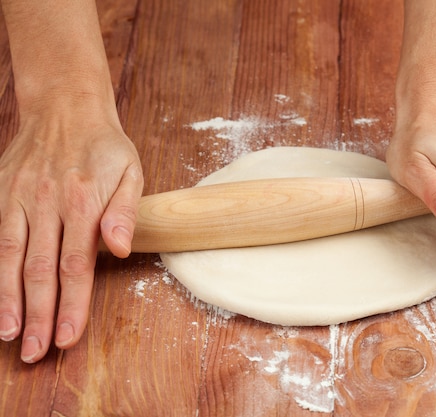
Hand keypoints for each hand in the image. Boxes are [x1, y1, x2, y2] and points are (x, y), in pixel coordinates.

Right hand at [0, 101, 142, 362]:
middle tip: (36, 351)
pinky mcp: (0, 193)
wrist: (64, 107)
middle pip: (40, 268)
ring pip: (8, 255)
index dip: (72, 303)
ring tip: (9, 333)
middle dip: (39, 313)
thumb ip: (124, 211)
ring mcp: (18, 197)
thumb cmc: (104, 146)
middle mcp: (45, 202)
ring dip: (6, 298)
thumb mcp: (130, 171)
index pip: (76, 264)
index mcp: (82, 201)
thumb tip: (119, 249)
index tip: (68, 337)